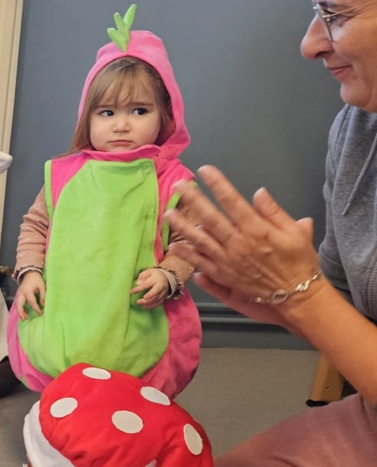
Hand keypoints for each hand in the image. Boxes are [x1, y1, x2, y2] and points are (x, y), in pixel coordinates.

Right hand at [14, 271, 45, 319]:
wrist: (29, 273)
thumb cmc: (37, 280)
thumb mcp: (42, 286)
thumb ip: (42, 296)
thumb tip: (42, 305)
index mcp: (27, 291)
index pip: (31, 302)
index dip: (36, 308)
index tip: (40, 313)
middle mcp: (21, 293)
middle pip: (19, 304)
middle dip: (21, 312)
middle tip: (25, 319)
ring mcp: (19, 294)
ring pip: (17, 304)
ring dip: (20, 311)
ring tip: (25, 317)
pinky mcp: (19, 294)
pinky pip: (18, 302)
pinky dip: (20, 308)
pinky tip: (25, 312)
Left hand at [130, 268, 169, 308]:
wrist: (166, 278)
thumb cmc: (154, 275)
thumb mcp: (148, 271)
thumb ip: (142, 276)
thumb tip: (138, 283)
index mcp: (156, 279)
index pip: (147, 284)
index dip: (139, 289)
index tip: (131, 292)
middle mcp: (161, 286)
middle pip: (155, 292)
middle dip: (147, 298)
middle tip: (138, 301)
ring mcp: (163, 292)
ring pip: (157, 299)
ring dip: (148, 303)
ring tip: (140, 304)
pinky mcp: (164, 297)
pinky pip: (159, 303)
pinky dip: (152, 306)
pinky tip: (145, 307)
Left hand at [165, 166, 323, 323]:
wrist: (296, 295)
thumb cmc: (298, 261)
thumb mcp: (296, 232)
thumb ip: (275, 212)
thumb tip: (258, 192)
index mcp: (257, 230)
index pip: (233, 201)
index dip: (218, 184)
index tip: (205, 170)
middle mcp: (238, 244)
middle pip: (211, 218)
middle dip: (193, 200)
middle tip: (178, 185)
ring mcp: (228, 261)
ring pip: (200, 240)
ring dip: (182, 226)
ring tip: (167, 213)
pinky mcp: (223, 276)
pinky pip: (200, 263)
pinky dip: (186, 255)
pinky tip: (173, 246)